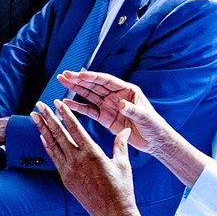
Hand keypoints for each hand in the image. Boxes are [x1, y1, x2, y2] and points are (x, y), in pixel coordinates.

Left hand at [31, 99, 140, 215]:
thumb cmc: (121, 189)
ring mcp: (69, 170)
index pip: (74, 128)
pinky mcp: (66, 179)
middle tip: (39, 105)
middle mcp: (77, 160)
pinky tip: (42, 138)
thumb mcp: (123, 164)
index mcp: (92, 153)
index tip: (56, 102)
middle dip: (48, 118)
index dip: (64, 114)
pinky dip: (47, 146)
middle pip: (59, 134)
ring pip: (53, 145)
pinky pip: (54, 159)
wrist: (113, 214)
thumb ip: (121, 145)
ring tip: (34, 117)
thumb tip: (125, 130)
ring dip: (42, 130)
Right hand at [56, 71, 170, 152]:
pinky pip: (89, 111)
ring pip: (89, 95)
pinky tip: (67, 103)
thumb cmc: (154, 125)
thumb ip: (132, 110)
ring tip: (62, 82)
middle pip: (94, 85)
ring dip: (75, 89)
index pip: (106, 81)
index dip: (92, 77)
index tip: (79, 75)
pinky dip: (78, 107)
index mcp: (127, 90)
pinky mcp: (105, 118)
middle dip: (79, 80)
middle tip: (64, 75)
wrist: (154, 140)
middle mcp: (116, 96)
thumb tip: (121, 104)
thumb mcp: (145, 117)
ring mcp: (109, 106)